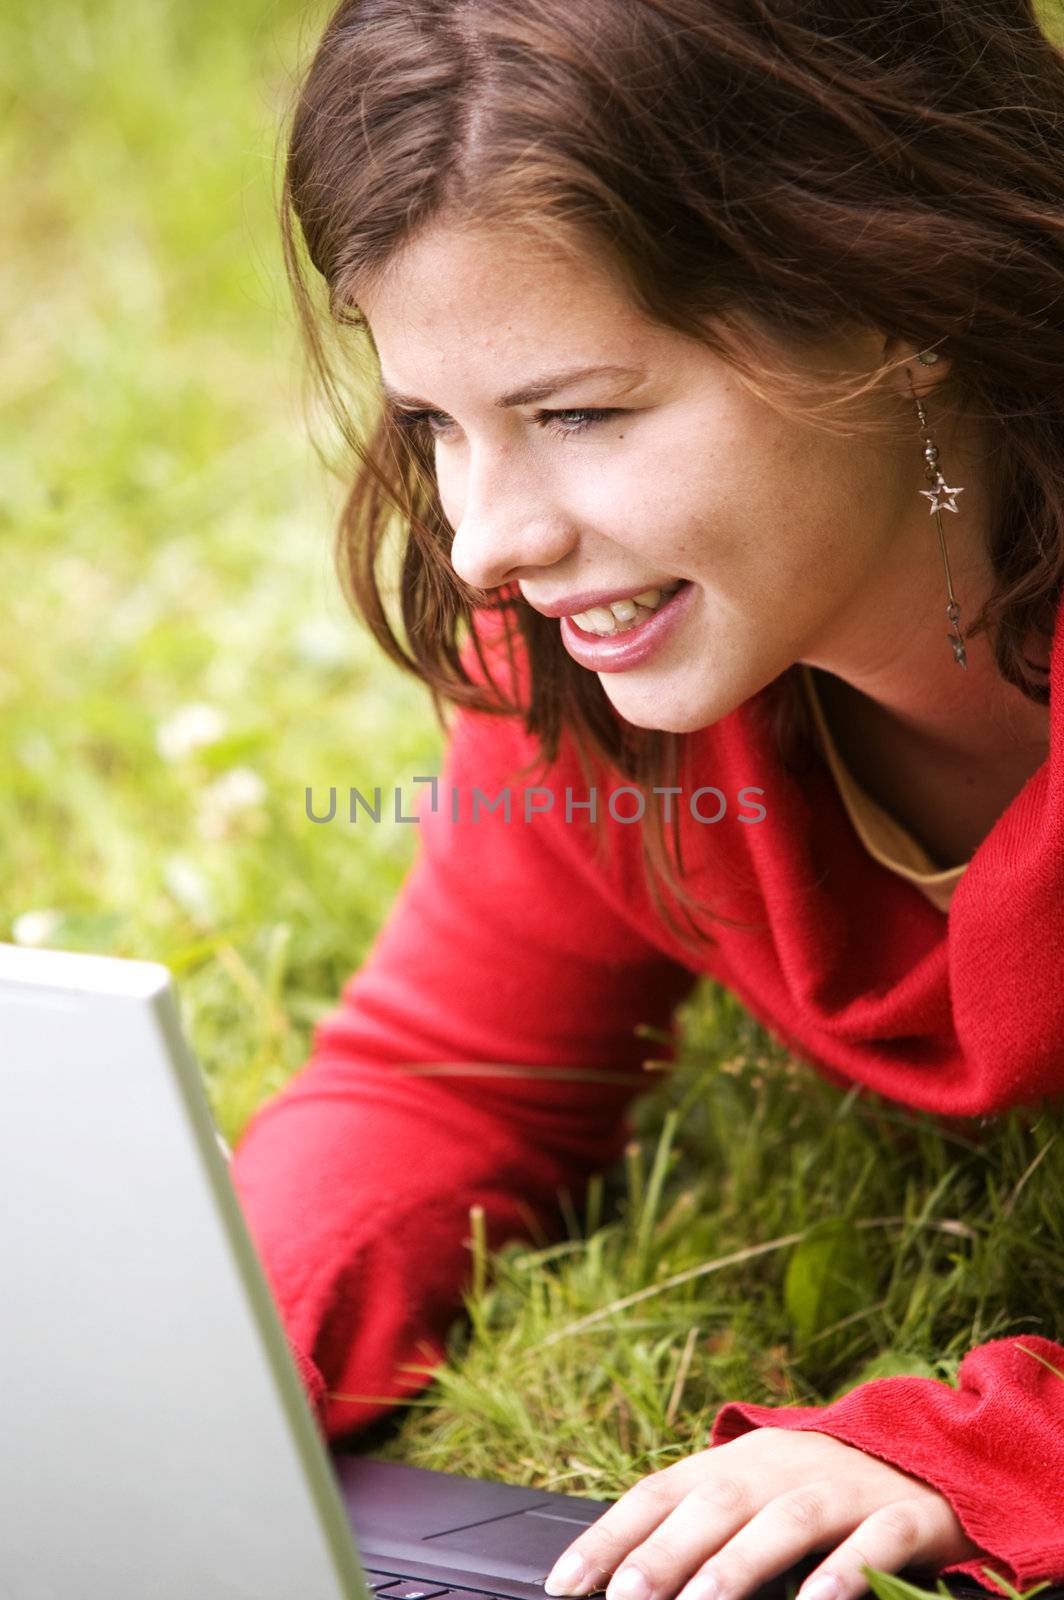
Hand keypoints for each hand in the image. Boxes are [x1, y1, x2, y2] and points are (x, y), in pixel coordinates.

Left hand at [542, 1430, 989, 1599]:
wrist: (925, 1452)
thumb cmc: (818, 1486)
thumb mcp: (752, 1489)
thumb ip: (698, 1522)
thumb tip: (622, 1572)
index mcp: (735, 1460)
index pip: (659, 1493)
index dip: (611, 1536)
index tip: (566, 1585)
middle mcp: (780, 1466)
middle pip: (714, 1505)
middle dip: (664, 1553)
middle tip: (624, 1598)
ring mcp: (841, 1488)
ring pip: (783, 1522)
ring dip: (738, 1565)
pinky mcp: (901, 1515)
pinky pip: (872, 1541)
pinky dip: (844, 1572)